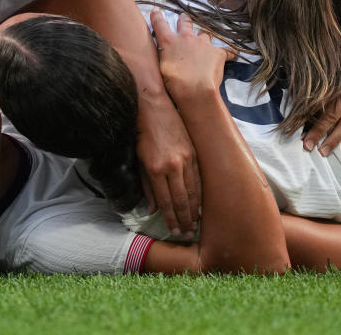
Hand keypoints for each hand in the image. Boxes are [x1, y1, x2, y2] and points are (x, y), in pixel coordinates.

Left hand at [136, 98, 201, 235]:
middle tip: (188, 234)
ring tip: (196, 224)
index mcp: (155, 170)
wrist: (153, 106)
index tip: (174, 231)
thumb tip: (153, 209)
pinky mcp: (193, 152)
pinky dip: (200, 193)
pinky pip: (199, 177)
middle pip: (181, 199)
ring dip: (194, 209)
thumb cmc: (142, 133)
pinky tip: (201, 203)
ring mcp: (185, 158)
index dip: (170, 219)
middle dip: (185, 219)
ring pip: (193, 190)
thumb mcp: (138, 161)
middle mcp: (172, 166)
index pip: (165, 202)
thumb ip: (146, 186)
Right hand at [150, 9, 226, 99]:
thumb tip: (166, 55)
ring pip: (205, 33)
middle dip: (184, 20)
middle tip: (184, 18)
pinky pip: (227, 50)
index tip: (156, 10)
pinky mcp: (218, 52)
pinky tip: (234, 55)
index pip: (160, 24)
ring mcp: (203, 43)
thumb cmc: (173, 83)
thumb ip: (164, 57)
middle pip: (185, 22)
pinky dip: (230, 53)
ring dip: (204, 37)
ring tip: (207, 44)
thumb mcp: (161, 68)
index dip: (157, 17)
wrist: (194, 90)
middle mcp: (186, 38)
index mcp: (169, 42)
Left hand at [302, 44, 340, 154]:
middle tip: (310, 147)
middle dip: (322, 135)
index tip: (303, 135)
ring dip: (336, 140)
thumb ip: (321, 84)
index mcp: (339, 85)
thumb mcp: (332, 67)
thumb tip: (302, 100)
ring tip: (325, 151)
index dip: (313, 123)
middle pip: (335, 119)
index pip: (324, 108)